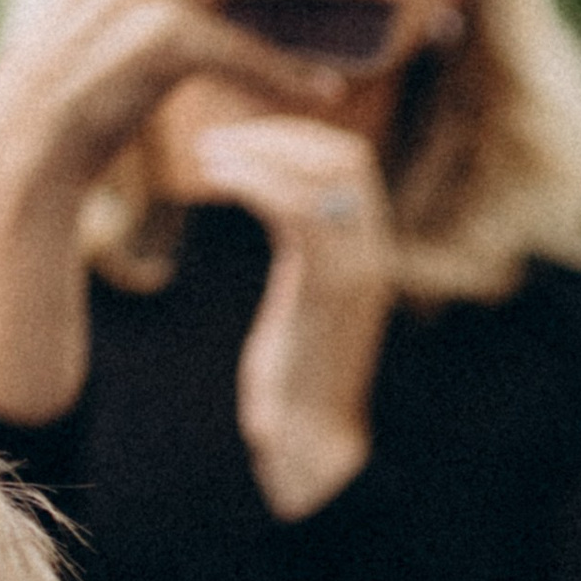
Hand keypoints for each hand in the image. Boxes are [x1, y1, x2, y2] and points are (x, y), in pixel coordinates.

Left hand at [157, 84, 397, 521]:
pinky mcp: (329, 288)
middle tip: (220, 139)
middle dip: (279, 135)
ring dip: (260, 152)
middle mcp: (372, 252)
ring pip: (322, 173)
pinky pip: (297, 210)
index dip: (297, 137)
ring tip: (207, 155)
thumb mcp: (303, 304)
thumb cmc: (297, 385)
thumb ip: (303, 257)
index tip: (244, 138)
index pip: (350, 162)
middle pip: (345, 155)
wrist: (313, 446)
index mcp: (369, 251)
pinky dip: (254, 183)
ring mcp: (357, 268)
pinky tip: (215, 183)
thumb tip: (279, 216)